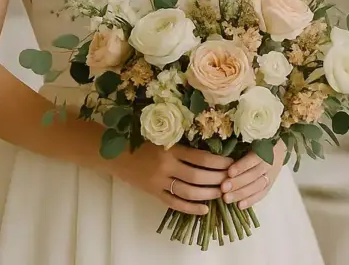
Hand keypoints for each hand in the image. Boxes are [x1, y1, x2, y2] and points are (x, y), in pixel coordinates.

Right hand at [110, 143, 231, 214]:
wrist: (116, 155)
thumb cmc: (143, 142)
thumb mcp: (164, 139)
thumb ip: (183, 146)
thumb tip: (212, 153)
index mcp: (171, 149)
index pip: (201, 158)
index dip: (219, 163)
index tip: (232, 164)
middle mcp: (166, 166)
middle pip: (198, 176)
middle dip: (217, 180)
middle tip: (231, 181)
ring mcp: (159, 182)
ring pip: (188, 192)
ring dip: (207, 194)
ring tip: (221, 194)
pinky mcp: (153, 193)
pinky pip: (174, 203)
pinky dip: (190, 208)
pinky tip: (204, 210)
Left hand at [221, 140, 285, 209]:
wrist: (278, 147)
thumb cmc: (258, 140)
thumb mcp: (251, 137)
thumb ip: (239, 143)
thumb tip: (219, 150)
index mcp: (266, 147)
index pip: (255, 158)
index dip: (242, 166)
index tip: (229, 172)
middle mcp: (270, 162)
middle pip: (255, 174)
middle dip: (238, 182)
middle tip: (223, 188)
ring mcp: (271, 174)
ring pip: (258, 186)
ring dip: (242, 193)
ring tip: (226, 199)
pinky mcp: (271, 184)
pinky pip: (262, 194)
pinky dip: (251, 200)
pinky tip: (239, 206)